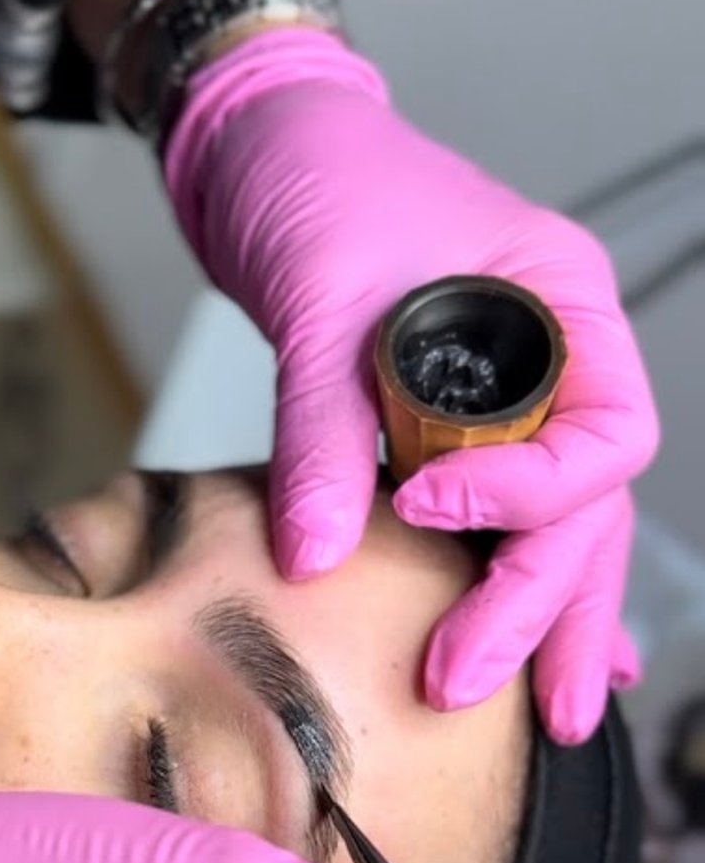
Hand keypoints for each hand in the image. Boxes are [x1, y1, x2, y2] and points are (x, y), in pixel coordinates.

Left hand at [163, 28, 658, 740]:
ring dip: (547, 622)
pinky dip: (523, 588)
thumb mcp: (320, 292)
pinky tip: (545, 660)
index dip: (523, 496)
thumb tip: (315, 557)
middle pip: (585, 508)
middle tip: (465, 683)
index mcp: (561, 304)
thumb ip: (322, 427)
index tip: (421, 505)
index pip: (602, 437)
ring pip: (558, 532)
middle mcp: (555, 360)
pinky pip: (502, 523)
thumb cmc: (314, 173)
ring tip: (554, 718)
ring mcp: (512, 399)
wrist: (259, 143)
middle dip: (537, 606)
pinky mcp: (449, 431)